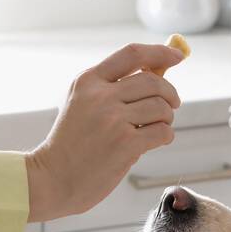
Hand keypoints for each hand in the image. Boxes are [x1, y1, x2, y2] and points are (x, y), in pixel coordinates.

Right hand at [25, 43, 183, 222]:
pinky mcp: (125, 143)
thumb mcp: (82, 104)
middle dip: (170, 93)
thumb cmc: (72, 145)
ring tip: (158, 127)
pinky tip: (156, 141)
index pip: (132, 54)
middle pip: (153, 81)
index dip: (160, 52)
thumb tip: (158, 73)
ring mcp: (113, 119)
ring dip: (167, 118)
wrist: (53, 179)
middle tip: (172, 105)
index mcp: (88, 81)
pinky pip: (162, 131)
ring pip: (161, 107)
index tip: (177, 55)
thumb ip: (112, 89)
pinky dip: (166, 136)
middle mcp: (101, 96)